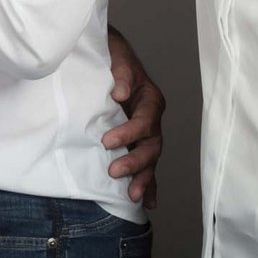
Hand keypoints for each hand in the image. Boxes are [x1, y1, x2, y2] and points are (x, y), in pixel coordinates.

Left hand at [103, 26, 164, 208]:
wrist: (105, 55)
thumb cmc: (111, 54)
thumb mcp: (116, 54)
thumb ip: (121, 70)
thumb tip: (121, 92)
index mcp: (150, 98)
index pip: (146, 120)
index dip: (129, 132)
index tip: (107, 141)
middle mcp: (151, 118)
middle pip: (151, 144)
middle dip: (135, 161)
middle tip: (114, 171)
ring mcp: (144, 133)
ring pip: (150, 159)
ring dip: (143, 178)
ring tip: (132, 196)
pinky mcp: (135, 142)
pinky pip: (145, 166)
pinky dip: (148, 184)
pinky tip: (147, 202)